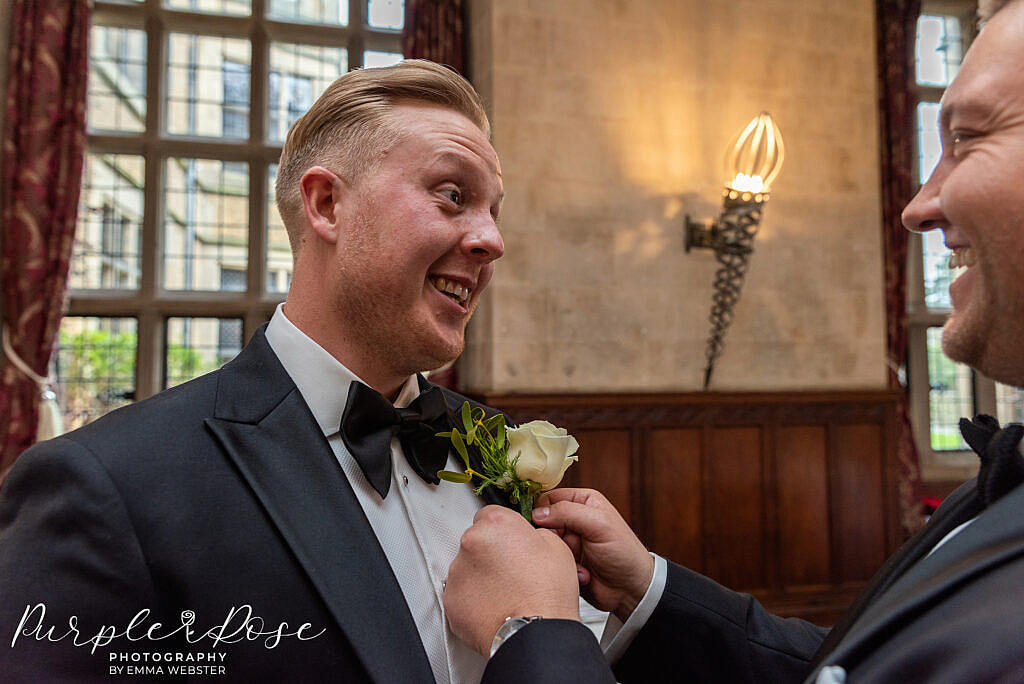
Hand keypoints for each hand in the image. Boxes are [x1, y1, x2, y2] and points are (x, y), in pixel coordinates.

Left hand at [443, 505, 580, 655]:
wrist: (536, 632)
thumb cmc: (547, 594)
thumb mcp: (556, 547)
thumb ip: (534, 534)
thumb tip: (528, 538)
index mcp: (495, 524)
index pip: (489, 514)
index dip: (503, 530)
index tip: (509, 541)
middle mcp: (471, 543)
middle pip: (476, 540)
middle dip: (491, 552)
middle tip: (512, 571)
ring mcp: (457, 572)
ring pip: (467, 567)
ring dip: (481, 575)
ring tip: (505, 592)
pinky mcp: (451, 599)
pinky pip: (461, 593)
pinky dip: (473, 598)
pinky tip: (494, 606)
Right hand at [533, 488, 653, 621]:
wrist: (631, 590)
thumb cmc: (624, 553)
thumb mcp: (599, 525)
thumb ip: (568, 513)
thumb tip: (538, 512)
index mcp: (583, 502)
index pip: (549, 499)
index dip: (543, 512)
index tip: (544, 525)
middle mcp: (574, 519)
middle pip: (543, 522)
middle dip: (552, 538)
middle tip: (565, 547)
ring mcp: (569, 541)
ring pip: (545, 544)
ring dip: (559, 555)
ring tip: (577, 562)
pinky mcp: (566, 560)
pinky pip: (550, 562)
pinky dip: (563, 568)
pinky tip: (581, 573)